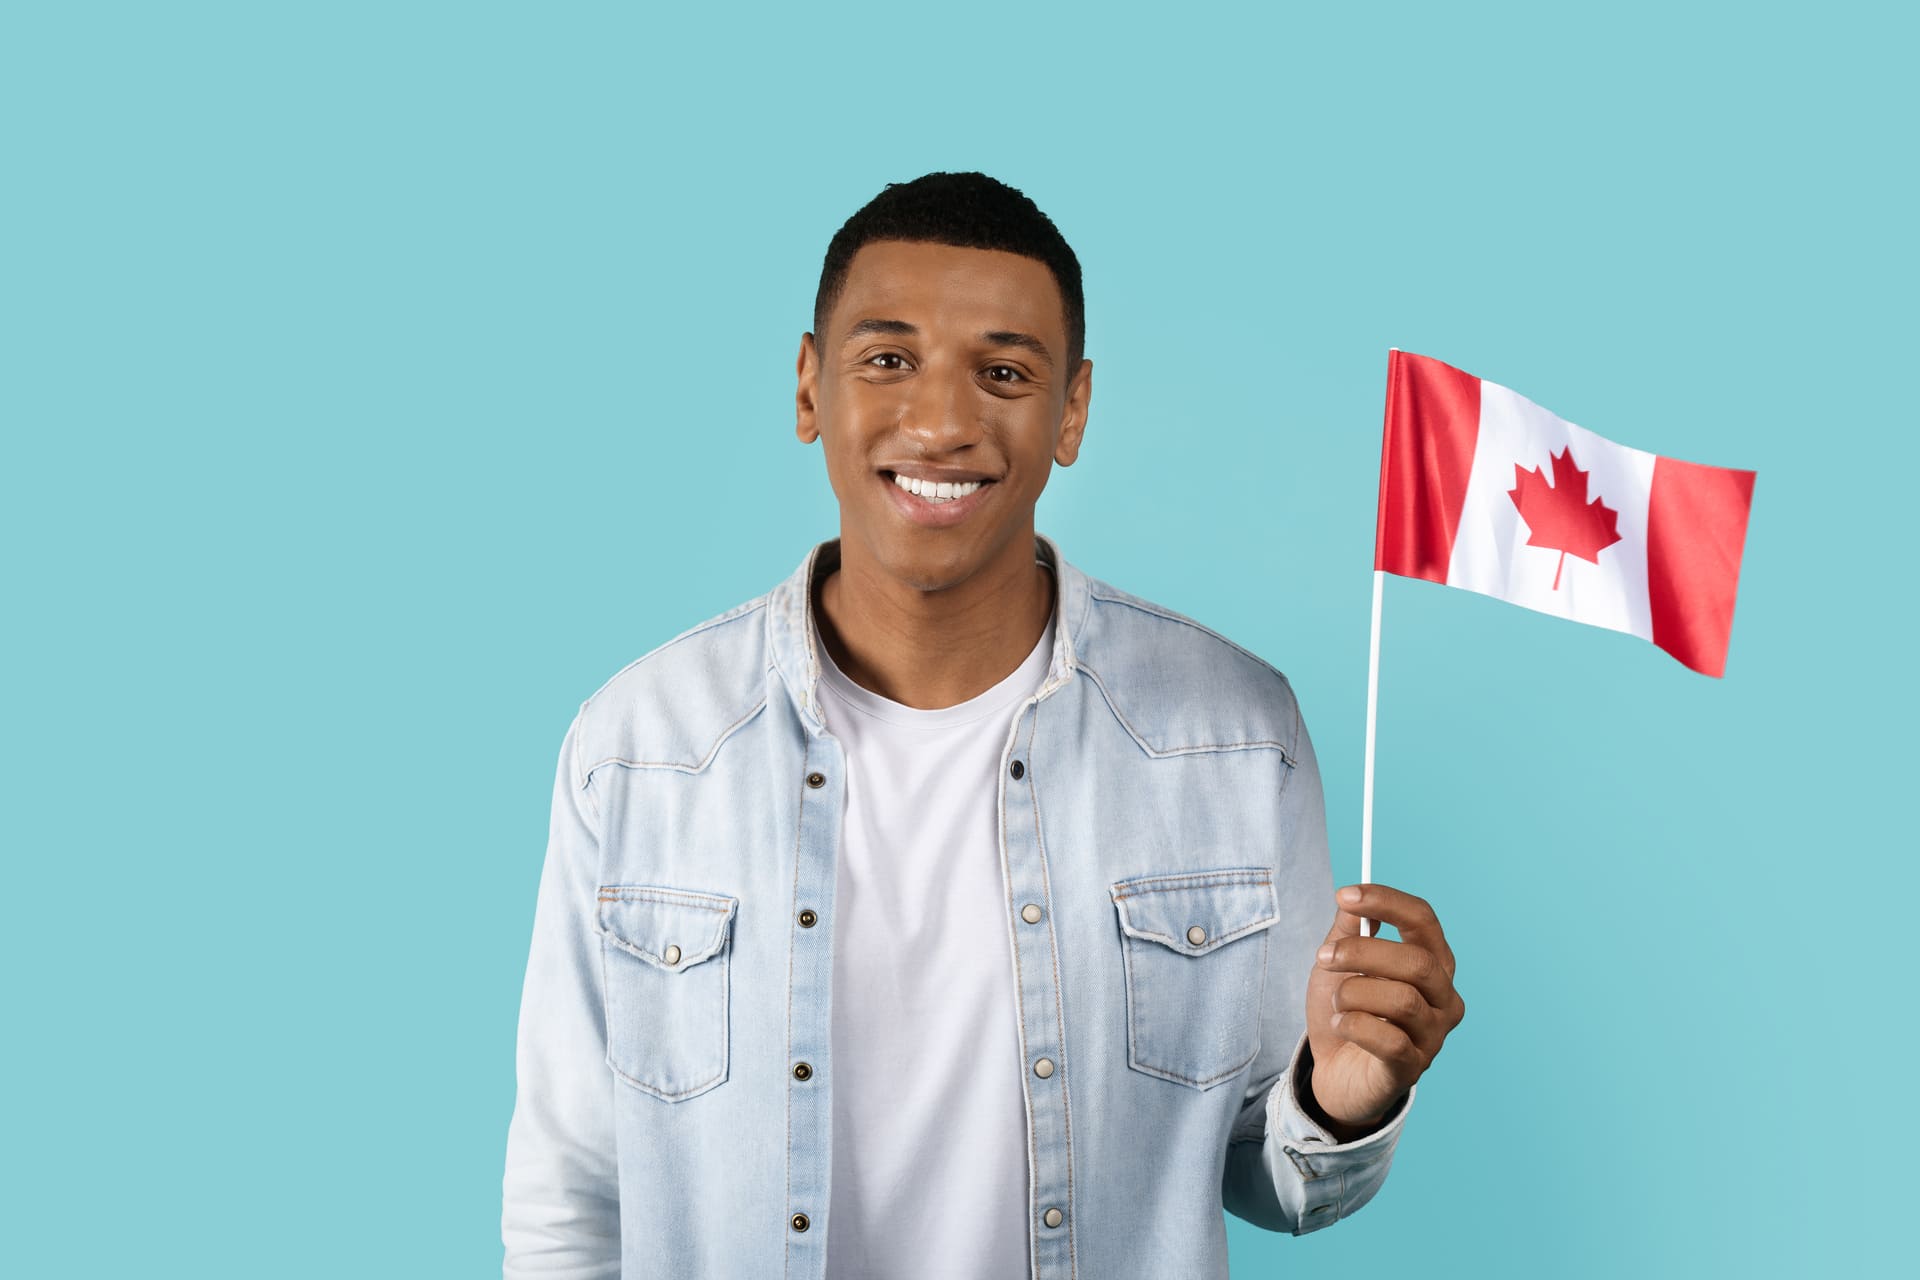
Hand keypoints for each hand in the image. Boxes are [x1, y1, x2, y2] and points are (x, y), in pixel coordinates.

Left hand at [1304, 882, 1464, 1132]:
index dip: (1386, 902)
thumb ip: (1347, 931)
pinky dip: (1354, 1025)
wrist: (1335, 1072)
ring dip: (1354, 993)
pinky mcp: (1412, 1068)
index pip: (1424, 921)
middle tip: (1325, 958)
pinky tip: (1342, 1026)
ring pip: (1402, 999)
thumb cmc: (1346, 1011)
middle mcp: (1444, 998)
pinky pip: (1388, 1039)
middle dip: (1363, 952)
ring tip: (1338, 1003)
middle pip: (1416, 960)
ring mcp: (1433, 1036)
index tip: (1344, 895)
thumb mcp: (1339, 966)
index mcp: (1432, 963)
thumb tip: (1351, 902)